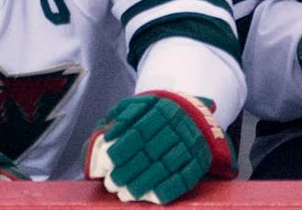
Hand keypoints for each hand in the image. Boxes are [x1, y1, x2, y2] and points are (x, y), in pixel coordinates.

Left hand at [84, 92, 234, 203]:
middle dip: (127, 172)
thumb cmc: (159, 113)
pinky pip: (184, 179)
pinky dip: (166, 190)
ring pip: (164, 168)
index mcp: (161, 109)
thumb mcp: (143, 105)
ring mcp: (191, 145)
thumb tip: (102, 134)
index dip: (121, 150)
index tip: (106, 164)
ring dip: (142, 185)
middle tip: (111, 184)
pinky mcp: (199, 161)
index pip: (138, 132)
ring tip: (124, 194)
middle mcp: (178, 126)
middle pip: (149, 153)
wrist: (196, 116)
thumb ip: (122, 116)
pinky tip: (150, 197)